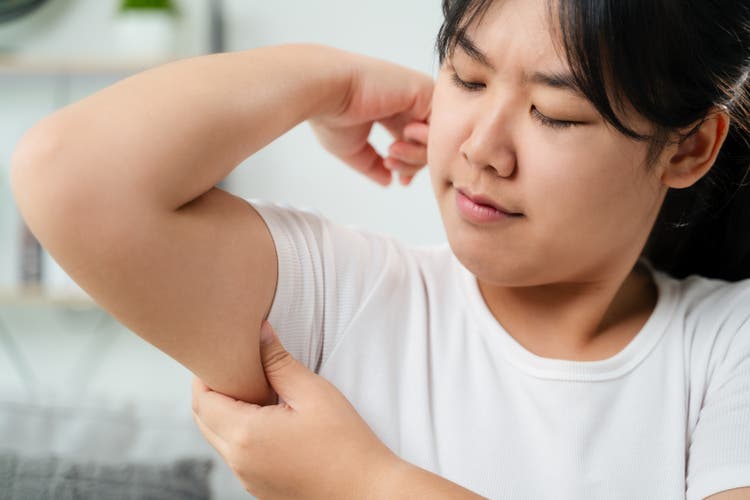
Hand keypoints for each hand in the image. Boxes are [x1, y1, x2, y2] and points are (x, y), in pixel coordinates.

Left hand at [192, 321, 399, 499]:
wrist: (367, 491)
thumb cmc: (345, 443)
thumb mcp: (312, 392)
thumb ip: (278, 361)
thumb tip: (259, 333)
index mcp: (245, 436)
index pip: (202, 400)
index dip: (204, 374)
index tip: (221, 355)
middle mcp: (239, 462)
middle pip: (204, 420)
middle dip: (212, 391)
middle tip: (235, 368)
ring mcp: (248, 478)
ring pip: (218, 438)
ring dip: (226, 413)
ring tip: (255, 390)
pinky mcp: (260, 487)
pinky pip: (236, 455)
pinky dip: (240, 433)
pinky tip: (269, 418)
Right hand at [310, 53, 432, 186]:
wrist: (325, 92)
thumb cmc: (331, 116)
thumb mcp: (353, 149)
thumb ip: (373, 165)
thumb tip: (388, 181)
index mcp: (390, 111)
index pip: (413, 144)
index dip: (411, 166)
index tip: (402, 182)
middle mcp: (405, 102)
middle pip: (427, 143)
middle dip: (413, 163)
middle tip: (390, 165)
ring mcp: (416, 95)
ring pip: (435, 136)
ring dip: (417, 154)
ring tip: (392, 153)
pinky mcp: (423, 90)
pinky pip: (439, 124)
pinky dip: (426, 139)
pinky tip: (403, 137)